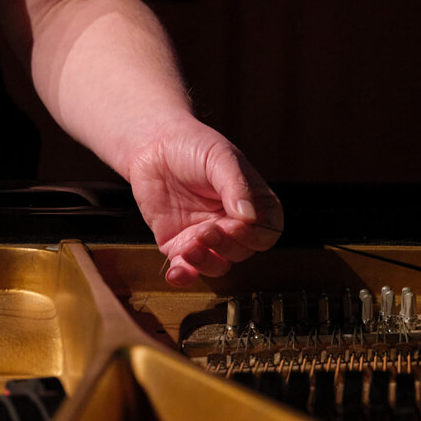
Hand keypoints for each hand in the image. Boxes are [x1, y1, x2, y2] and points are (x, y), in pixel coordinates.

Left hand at [126, 114, 282, 286]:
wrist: (151, 144)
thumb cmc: (192, 145)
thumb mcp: (220, 158)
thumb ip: (237, 186)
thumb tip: (249, 216)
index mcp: (254, 204)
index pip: (268, 232)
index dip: (254, 235)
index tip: (235, 223)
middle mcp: (234, 225)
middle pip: (244, 251)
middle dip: (226, 245)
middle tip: (206, 230)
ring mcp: (208, 238)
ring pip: (219, 265)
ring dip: (206, 262)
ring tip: (189, 247)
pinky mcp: (179, 245)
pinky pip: (187, 270)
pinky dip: (184, 276)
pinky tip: (177, 273)